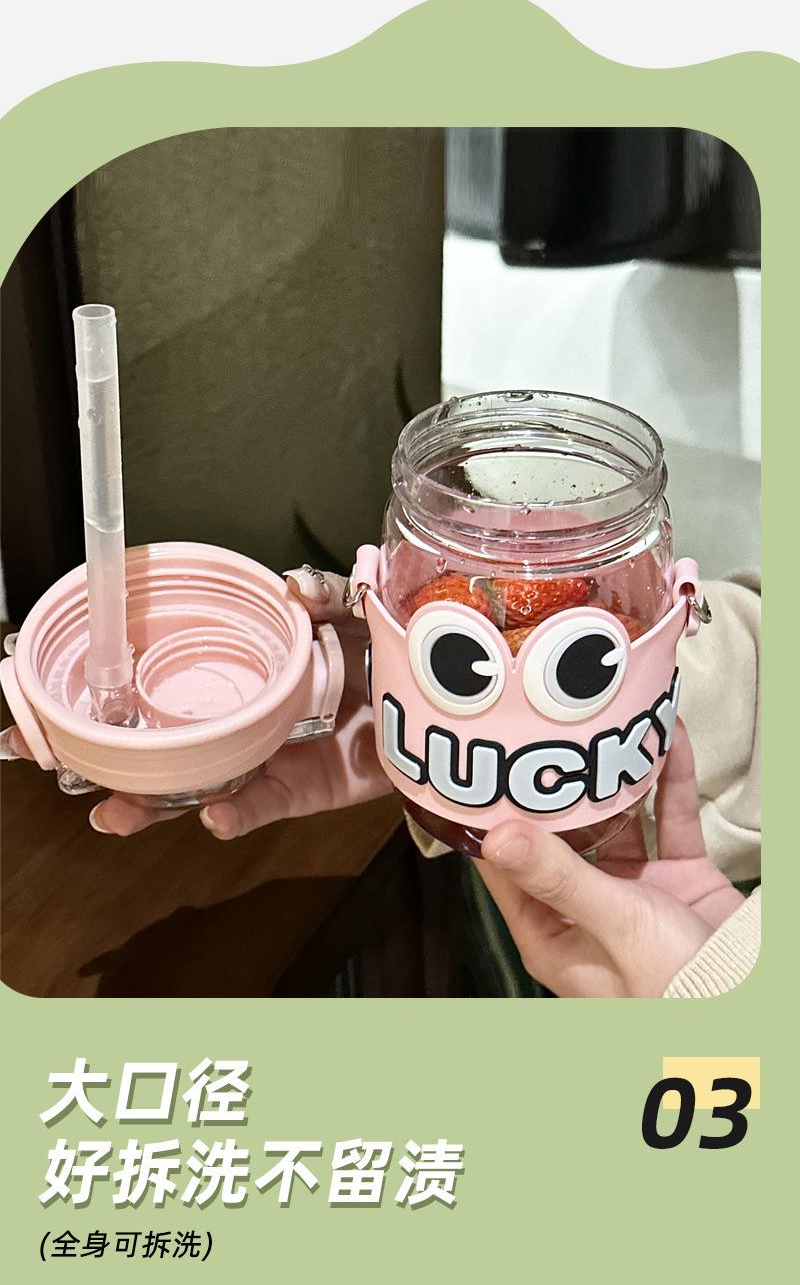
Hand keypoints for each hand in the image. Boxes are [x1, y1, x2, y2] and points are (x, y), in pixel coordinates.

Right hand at [2, 570, 390, 836]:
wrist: (444, 705)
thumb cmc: (387, 652)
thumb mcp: (356, 607)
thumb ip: (326, 591)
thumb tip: (288, 583)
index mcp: (239, 672)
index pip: (163, 682)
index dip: (110, 691)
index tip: (54, 695)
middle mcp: (238, 720)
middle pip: (160, 745)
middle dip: (104, 759)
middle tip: (49, 761)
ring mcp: (263, 759)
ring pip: (194, 787)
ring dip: (153, 804)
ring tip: (116, 815)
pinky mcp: (300, 793)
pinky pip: (261, 806)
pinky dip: (237, 814)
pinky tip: (212, 818)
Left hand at [476, 721, 742, 996]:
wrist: (749, 995)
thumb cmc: (673, 986)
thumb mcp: (611, 922)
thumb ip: (557, 876)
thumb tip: (495, 837)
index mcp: (550, 933)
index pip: (505, 869)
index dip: (493, 821)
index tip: (483, 768)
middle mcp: (585, 910)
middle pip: (560, 839)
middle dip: (557, 789)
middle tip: (545, 734)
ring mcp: (634, 893)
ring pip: (617, 824)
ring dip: (617, 781)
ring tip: (607, 730)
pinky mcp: (677, 879)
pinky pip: (670, 821)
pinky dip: (670, 783)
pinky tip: (667, 743)